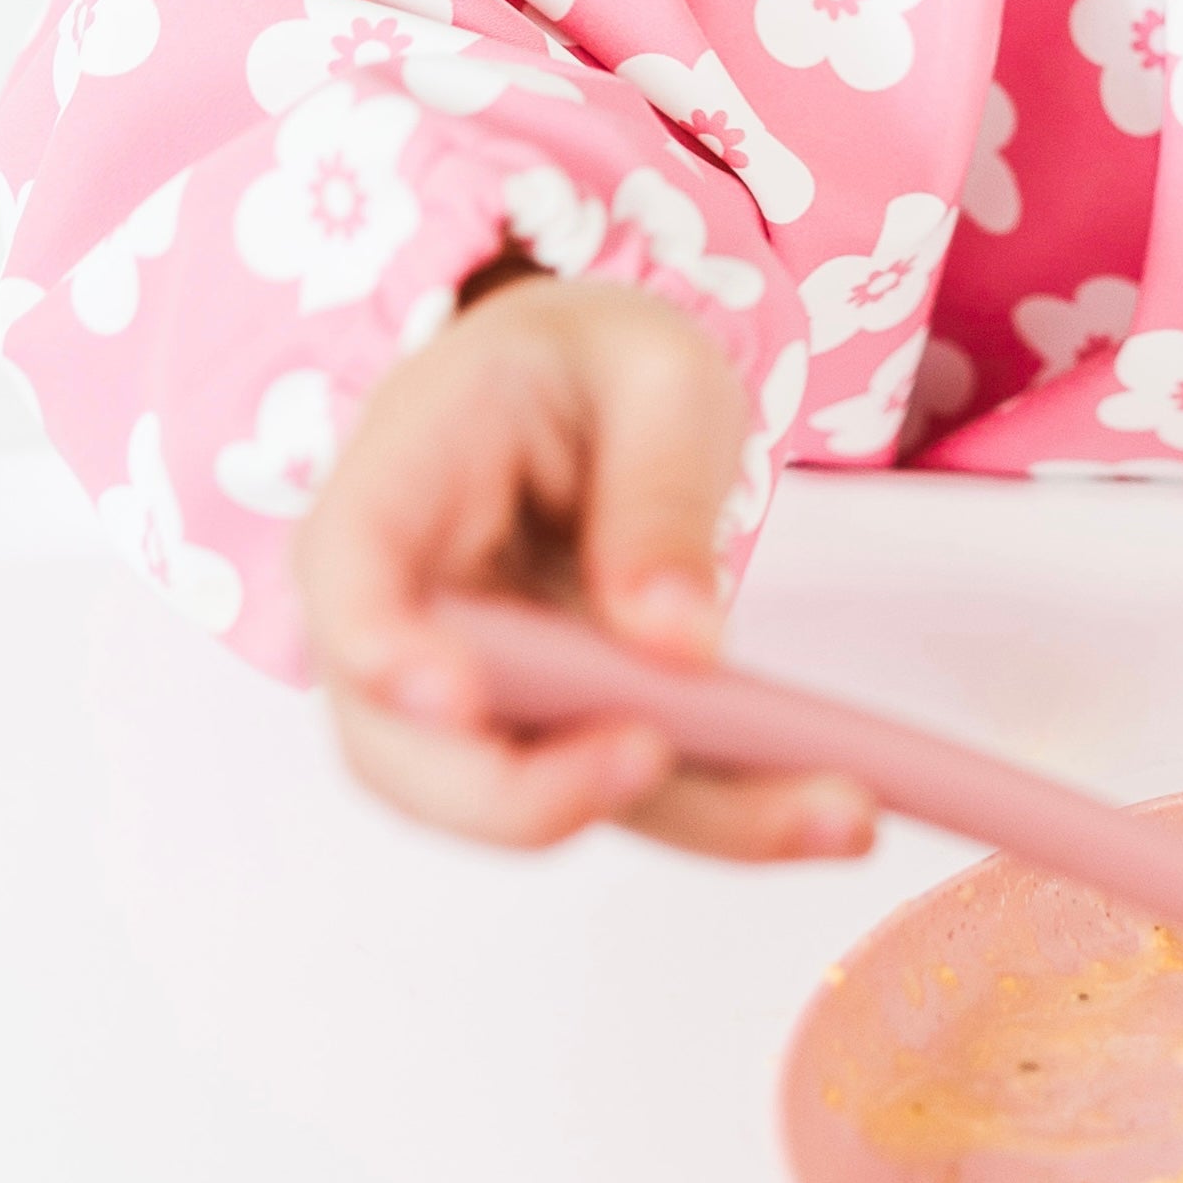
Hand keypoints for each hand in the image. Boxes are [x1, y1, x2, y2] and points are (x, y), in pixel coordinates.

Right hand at [292, 273, 873, 864]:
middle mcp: (402, 610)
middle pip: (405, 743)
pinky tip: (834, 808)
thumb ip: (657, 495)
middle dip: (524, 788)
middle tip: (657, 759)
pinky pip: (619, 792)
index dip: (379, 647)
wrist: (589, 388)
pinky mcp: (550, 732)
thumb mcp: (655, 377)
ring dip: (678, 819)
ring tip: (834, 812)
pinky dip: (724, 811)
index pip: (347, 573)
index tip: (454, 695)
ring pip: (527, 797)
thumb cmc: (598, 362)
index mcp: (399, 475)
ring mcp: (467, 690)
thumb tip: (678, 644)